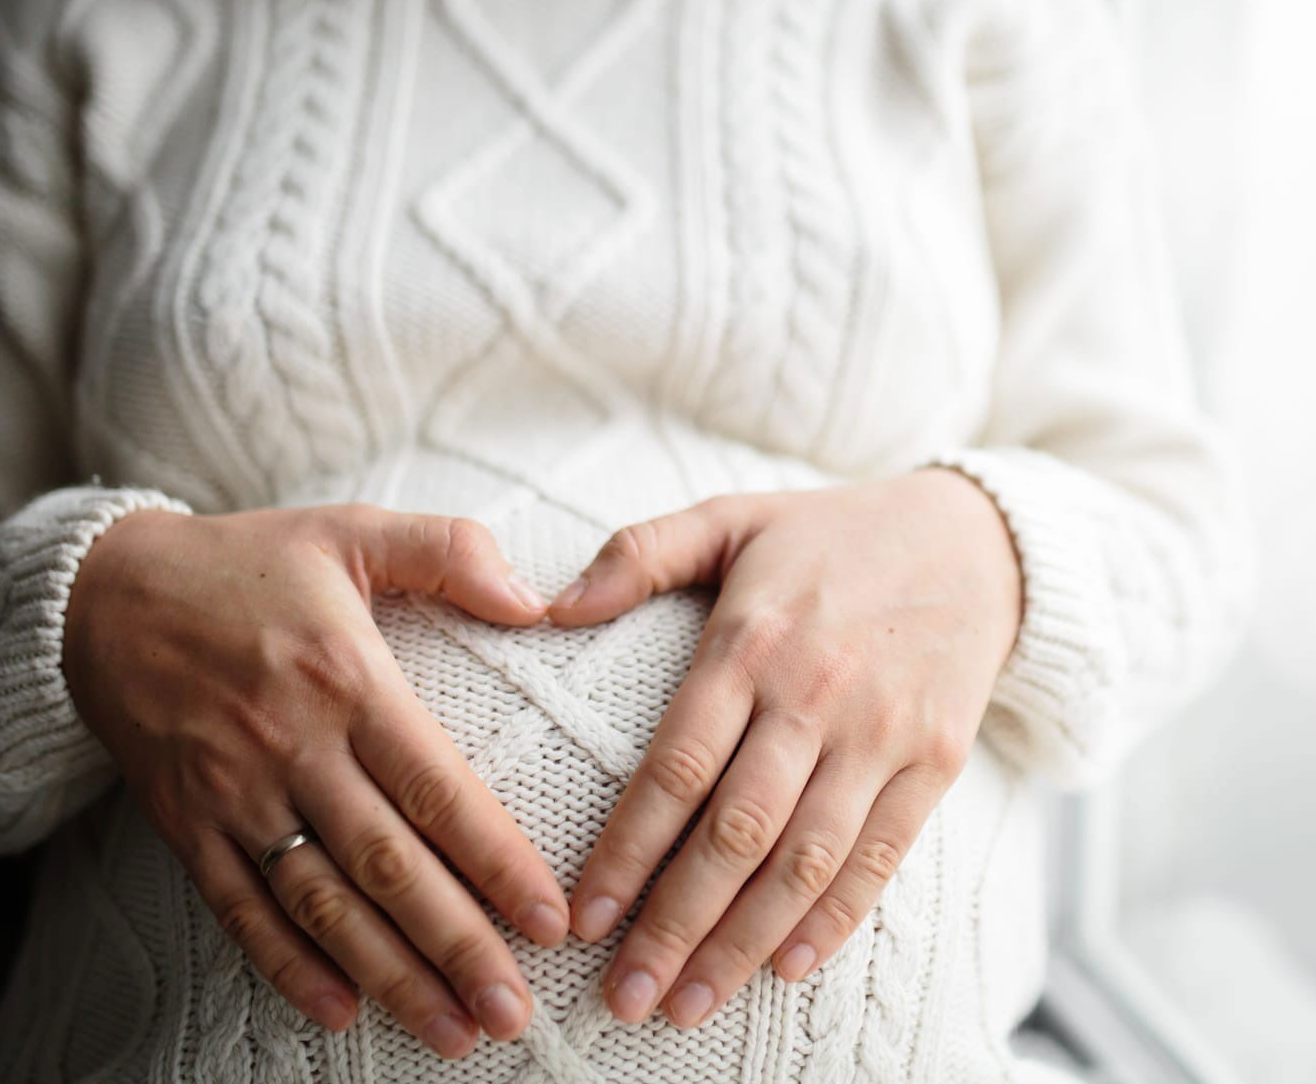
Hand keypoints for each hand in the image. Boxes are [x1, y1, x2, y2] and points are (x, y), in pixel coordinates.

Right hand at [61, 501, 567, 1058]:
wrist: (104, 593)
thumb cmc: (246, 562)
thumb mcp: (347, 530)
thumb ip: (446, 551)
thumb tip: (537, 601)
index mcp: (345, 678)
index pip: (434, 786)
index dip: (495, 859)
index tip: (550, 920)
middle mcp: (292, 746)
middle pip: (386, 863)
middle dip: (456, 943)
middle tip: (515, 1009)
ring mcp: (233, 792)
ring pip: (320, 902)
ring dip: (389, 973)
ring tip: (452, 1030)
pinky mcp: (187, 823)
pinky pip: (239, 908)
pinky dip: (287, 965)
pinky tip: (341, 1010)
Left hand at [546, 468, 1021, 1026]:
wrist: (975, 542)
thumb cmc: (829, 534)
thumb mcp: (730, 518)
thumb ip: (638, 553)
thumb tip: (548, 604)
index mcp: (751, 641)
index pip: (677, 765)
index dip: (628, 849)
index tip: (585, 918)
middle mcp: (815, 696)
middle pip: (736, 832)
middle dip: (676, 925)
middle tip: (625, 998)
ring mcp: (882, 735)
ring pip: (806, 861)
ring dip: (745, 943)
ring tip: (689, 1005)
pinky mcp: (936, 763)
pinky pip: (881, 857)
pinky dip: (835, 920)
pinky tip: (787, 968)